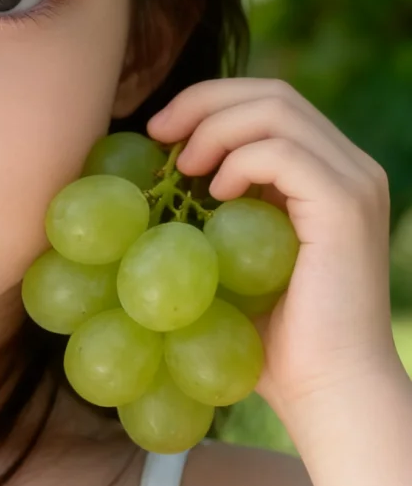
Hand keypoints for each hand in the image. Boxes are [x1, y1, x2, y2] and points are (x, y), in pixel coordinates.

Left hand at [146, 77, 396, 418]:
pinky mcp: (346, 206)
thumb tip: (130, 190)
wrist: (324, 392)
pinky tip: (212, 194)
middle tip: (157, 132)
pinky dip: (239, 160)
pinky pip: (284, 153)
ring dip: (216, 127)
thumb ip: (206, 220)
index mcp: (326, 175)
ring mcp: (354, 183)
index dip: (208, 103)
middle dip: (205, 101)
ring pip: (278, 109)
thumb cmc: (268, 343)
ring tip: (181, 167)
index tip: (157, 131)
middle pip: (274, 94)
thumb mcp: (226, 266)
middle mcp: (349, 169)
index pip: (270, 105)